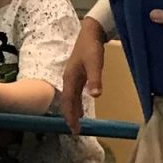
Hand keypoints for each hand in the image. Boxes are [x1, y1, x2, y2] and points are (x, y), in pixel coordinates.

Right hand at [61, 19, 105, 134]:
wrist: (90, 32)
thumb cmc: (91, 47)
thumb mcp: (95, 63)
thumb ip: (95, 79)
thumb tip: (95, 96)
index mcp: (70, 79)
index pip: (69, 102)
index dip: (70, 116)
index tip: (74, 130)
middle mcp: (68, 79)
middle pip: (67, 102)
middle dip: (70, 116)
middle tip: (75, 131)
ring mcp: (71, 77)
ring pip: (70, 98)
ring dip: (73, 110)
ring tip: (76, 123)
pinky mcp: (77, 74)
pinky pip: (74, 93)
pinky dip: (76, 103)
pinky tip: (81, 108)